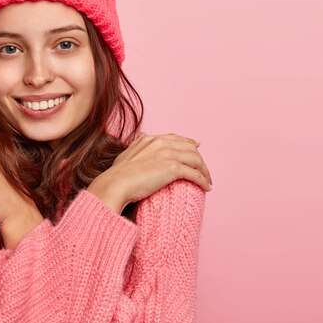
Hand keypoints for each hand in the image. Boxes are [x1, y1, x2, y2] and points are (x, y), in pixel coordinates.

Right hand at [87, 133, 211, 213]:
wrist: (116, 184)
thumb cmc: (118, 174)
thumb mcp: (127, 152)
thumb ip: (138, 143)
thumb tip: (143, 136)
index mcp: (151, 139)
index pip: (176, 138)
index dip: (189, 143)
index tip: (196, 147)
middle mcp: (162, 143)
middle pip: (190, 148)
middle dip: (199, 159)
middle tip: (204, 170)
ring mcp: (168, 154)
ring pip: (195, 159)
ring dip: (204, 170)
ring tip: (207, 180)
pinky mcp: (173, 168)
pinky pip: (194, 173)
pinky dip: (203, 180)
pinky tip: (206, 187)